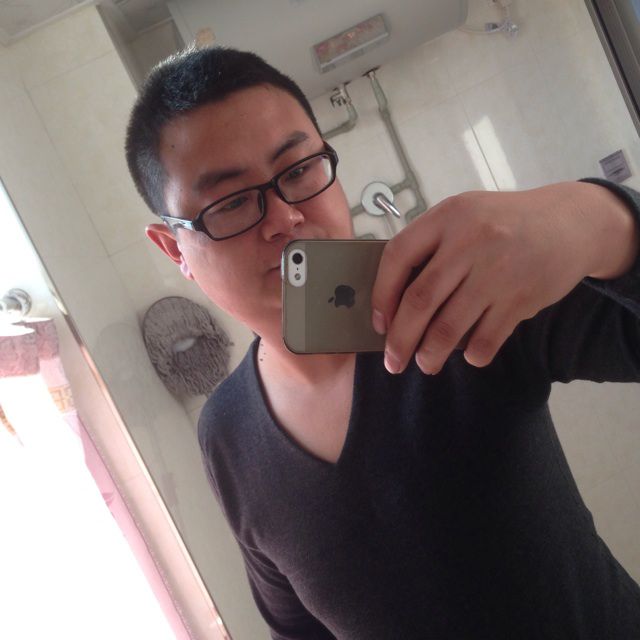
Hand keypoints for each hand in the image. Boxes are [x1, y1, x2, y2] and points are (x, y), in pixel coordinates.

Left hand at [371, 182, 603, 374]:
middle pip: (419, 301)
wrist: (571, 223)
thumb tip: (394, 301)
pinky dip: (474, 353)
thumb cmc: (505, 223)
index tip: (379, 322)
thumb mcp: (464, 215)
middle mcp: (469, 242)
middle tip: (393, 361)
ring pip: (449, 326)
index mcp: (447, 217)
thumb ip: (431, 246)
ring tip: (425, 364)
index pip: (397, 257)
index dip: (381, 294)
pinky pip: (487, 337)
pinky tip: (469, 355)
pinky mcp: (521, 296)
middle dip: (400, 339)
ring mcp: (497, 271)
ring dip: (431, 354)